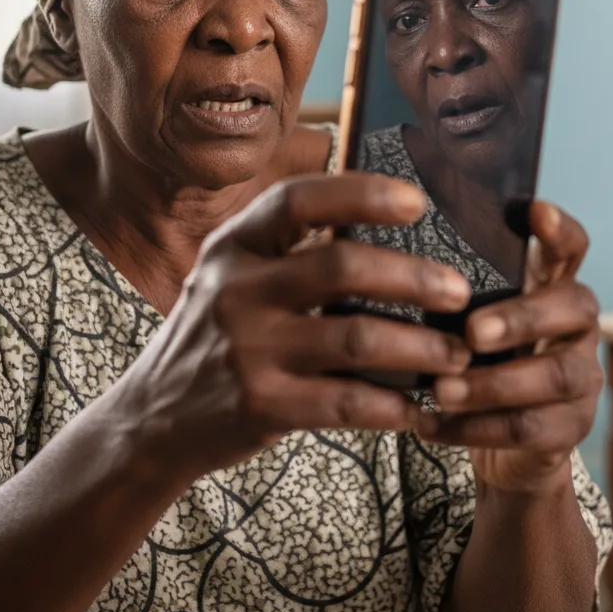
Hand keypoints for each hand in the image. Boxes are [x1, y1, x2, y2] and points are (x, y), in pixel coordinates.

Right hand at [109, 173, 471, 485]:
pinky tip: (421, 408)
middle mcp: (236, 289)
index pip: (299, 199)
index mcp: (234, 245)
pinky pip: (347, 402)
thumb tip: (386, 225)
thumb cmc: (215, 336)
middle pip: (342, 267)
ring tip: (458, 357)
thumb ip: (290, 251)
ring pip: (356, 337)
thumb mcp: (233, 278)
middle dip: (414, 277)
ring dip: (421, 347)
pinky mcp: (261, 405)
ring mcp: (247, 349)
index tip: (418, 203)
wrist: (153, 418)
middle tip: (459, 293)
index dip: (362, 194)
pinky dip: (395, 405)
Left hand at [419, 202, 601, 494]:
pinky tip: (430, 424)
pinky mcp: (572, 427)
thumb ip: (455, 290)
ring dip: (491, 385)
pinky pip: (528, 429)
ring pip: (552, 376)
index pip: (571, 247)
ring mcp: (582, 376)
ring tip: (440, 391)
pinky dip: (474, 429)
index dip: (560, 229)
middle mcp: (577, 326)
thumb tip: (389, 257)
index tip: (537, 210)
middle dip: (520, 318)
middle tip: (471, 331)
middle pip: (573, 308)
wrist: (501, 443)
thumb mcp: (467, 318)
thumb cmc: (474, 360)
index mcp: (553, 286)